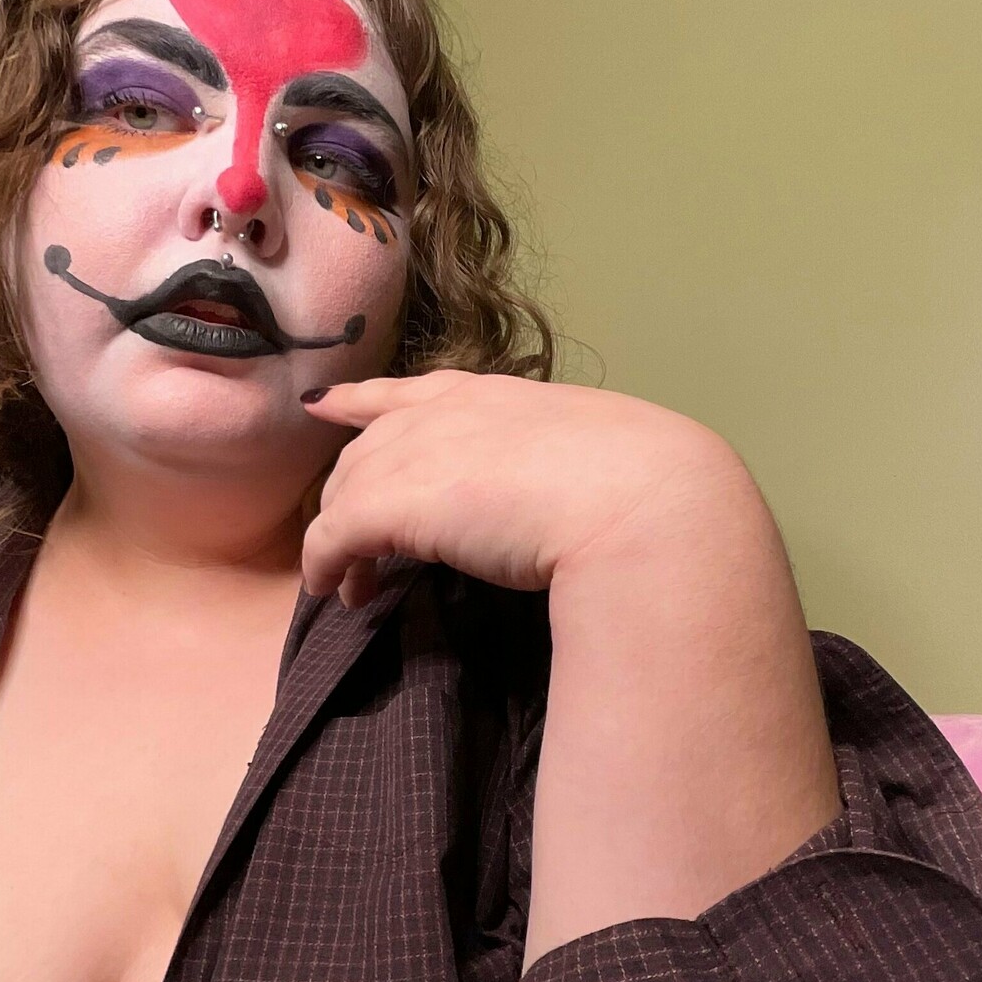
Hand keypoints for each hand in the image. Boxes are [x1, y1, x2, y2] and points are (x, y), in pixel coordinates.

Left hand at [302, 369, 838, 959]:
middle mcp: (454, 413)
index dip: (368, 398)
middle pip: (373, 441)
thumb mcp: (607, 458)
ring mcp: (423, 452)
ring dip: (340, 534)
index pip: (421, 389)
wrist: (649, 504)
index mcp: (509, 398)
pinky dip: (329, 562)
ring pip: (349, 487)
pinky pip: (338, 533)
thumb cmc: (652, 490)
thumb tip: (574, 502)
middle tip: (346, 536)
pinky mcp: (398, 502)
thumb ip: (569, 468)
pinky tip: (336, 592)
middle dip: (352, 484)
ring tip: (344, 583)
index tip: (329, 405)